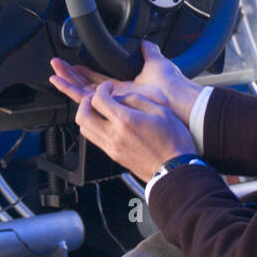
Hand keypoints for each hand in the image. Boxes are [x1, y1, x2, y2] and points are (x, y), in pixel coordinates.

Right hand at [48, 41, 201, 124]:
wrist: (174, 98)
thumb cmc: (170, 85)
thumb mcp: (157, 61)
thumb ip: (149, 52)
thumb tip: (146, 43)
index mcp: (126, 87)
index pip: (100, 79)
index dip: (86, 72)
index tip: (76, 65)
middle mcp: (116, 96)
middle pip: (87, 85)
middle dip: (71, 76)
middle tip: (57, 67)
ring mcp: (111, 100)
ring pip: (82, 91)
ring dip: (67, 81)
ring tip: (53, 73)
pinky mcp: (109, 102)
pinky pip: (85, 96)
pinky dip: (70, 89)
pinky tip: (60, 82)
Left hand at [74, 81, 197, 182]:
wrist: (175, 169)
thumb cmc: (173, 142)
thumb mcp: (160, 111)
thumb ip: (136, 100)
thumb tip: (120, 97)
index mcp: (126, 121)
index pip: (98, 100)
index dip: (102, 88)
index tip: (109, 87)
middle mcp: (114, 135)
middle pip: (82, 116)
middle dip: (86, 102)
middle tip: (97, 97)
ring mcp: (112, 148)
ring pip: (84, 129)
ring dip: (88, 116)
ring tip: (100, 110)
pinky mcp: (113, 156)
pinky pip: (94, 139)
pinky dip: (94, 128)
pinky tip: (108, 124)